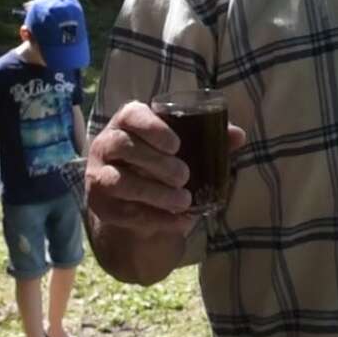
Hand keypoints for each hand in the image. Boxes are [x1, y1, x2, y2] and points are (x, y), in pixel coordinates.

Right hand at [85, 101, 245, 237]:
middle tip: (185, 175)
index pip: (130, 114)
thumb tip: (238, 135)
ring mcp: (99, 176)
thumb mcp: (184, 149)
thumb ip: (209, 139)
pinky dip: (155, 218)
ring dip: (154, 192)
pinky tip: (178, 221)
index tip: (176, 144)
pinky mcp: (101, 206)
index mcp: (127, 123)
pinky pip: (124, 212)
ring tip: (184, 201)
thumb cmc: (162, 164)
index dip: (151, 127)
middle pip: (122, 146)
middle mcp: (107, 145)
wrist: (137, 204)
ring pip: (118, 181)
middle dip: (156, 162)